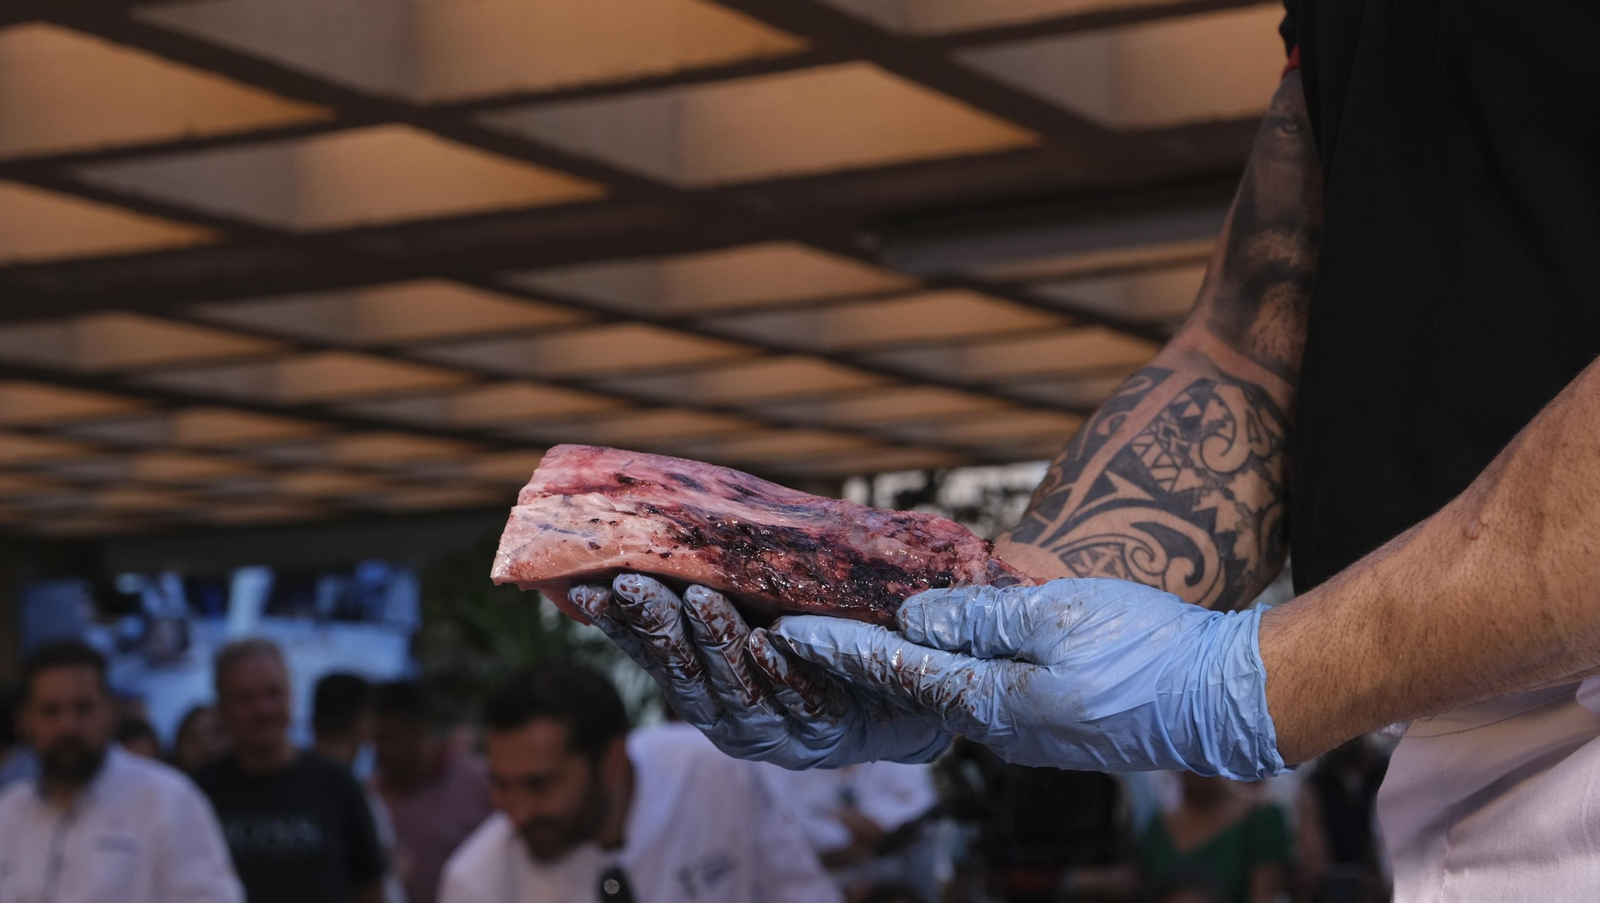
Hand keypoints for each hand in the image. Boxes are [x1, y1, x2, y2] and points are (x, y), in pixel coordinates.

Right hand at [568, 575, 948, 769]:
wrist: (893, 705)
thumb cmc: (810, 648)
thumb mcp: (758, 619)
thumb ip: (712, 592)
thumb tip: (659, 527)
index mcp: (705, 694)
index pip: (652, 657)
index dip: (618, 626)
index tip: (587, 588)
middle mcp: (731, 720)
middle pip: (687, 675)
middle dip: (659, 628)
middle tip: (635, 584)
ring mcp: (779, 730)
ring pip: (739, 687)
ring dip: (716, 642)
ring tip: (699, 598)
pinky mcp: (829, 731)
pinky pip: (804, 700)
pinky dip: (781, 672)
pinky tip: (767, 643)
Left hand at [768, 578, 1284, 779]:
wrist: (1227, 700)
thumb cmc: (1150, 650)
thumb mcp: (1061, 616)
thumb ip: (982, 618)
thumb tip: (914, 617)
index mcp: (995, 702)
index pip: (898, 671)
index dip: (840, 648)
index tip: (787, 631)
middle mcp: (1001, 729)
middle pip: (912, 690)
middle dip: (855, 663)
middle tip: (801, 635)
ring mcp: (1029, 734)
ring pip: (946, 695)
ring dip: (897, 669)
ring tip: (852, 639)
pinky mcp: (1054, 727)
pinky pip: (982, 698)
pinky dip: (945, 673)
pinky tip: (936, 654)